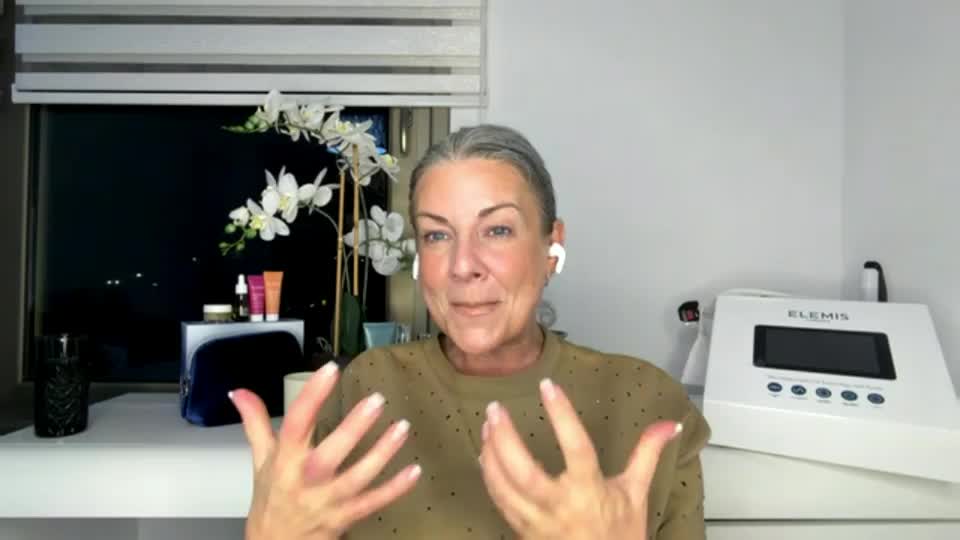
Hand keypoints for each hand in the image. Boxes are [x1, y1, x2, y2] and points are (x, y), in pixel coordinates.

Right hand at [230, 362, 420, 539]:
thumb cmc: (272, 498)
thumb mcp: (260, 459)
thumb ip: (255, 423)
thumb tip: (239, 392)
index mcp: (285, 460)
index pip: (295, 423)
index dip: (312, 395)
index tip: (331, 369)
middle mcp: (305, 480)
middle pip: (328, 454)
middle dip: (353, 428)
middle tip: (376, 400)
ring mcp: (327, 501)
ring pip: (357, 478)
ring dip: (381, 453)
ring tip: (402, 427)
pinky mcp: (345, 517)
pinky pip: (373, 503)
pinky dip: (395, 489)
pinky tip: (414, 470)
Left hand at [478, 378, 681, 539]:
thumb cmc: (621, 535)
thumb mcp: (637, 492)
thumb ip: (647, 453)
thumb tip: (670, 424)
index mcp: (590, 491)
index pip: (576, 447)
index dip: (561, 415)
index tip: (547, 386)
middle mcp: (561, 507)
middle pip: (525, 472)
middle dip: (506, 439)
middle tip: (495, 408)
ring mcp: (538, 522)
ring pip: (505, 488)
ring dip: (492, 455)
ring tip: (488, 425)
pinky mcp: (524, 532)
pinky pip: (500, 503)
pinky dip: (490, 478)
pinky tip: (486, 455)